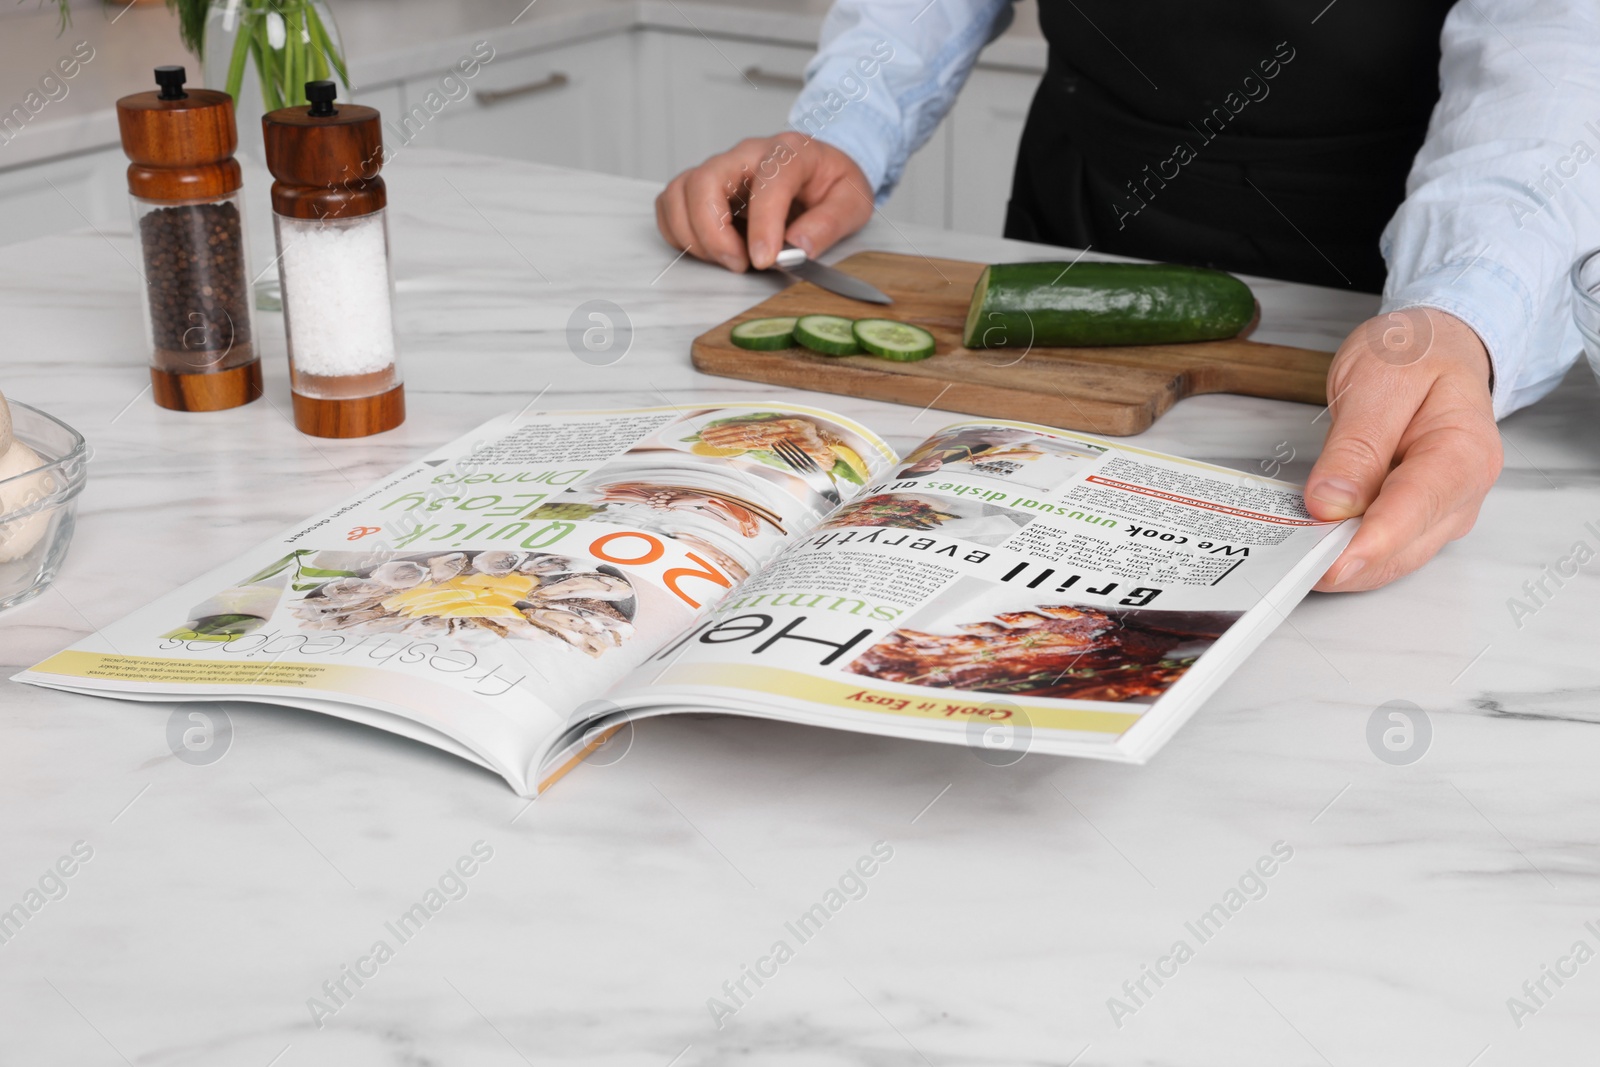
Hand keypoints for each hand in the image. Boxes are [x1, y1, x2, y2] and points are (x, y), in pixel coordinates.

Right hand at [655, 133, 874, 271]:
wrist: (821, 168)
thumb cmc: (833, 182)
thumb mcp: (852, 202)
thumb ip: (828, 224)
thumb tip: (798, 248)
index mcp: (791, 153)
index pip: (768, 181)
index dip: (763, 224)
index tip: (765, 260)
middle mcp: (748, 154)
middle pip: (706, 180)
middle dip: (714, 231)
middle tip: (740, 263)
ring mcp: (722, 168)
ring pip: (681, 191)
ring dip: (694, 235)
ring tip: (728, 258)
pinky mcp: (704, 186)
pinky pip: (671, 203)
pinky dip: (679, 232)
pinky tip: (710, 249)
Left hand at [1305, 308, 1502, 591]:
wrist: (1436, 348)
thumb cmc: (1415, 357)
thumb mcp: (1378, 382)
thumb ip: (1357, 445)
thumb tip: (1332, 503)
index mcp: (1463, 452)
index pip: (1416, 508)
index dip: (1371, 544)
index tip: (1331, 567)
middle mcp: (1461, 493)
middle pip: (1403, 547)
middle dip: (1348, 564)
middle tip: (1290, 568)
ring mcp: (1441, 511)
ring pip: (1391, 559)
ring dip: (1343, 564)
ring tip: (1291, 559)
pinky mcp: (1415, 519)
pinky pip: (1380, 548)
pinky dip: (1345, 552)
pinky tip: (1311, 548)